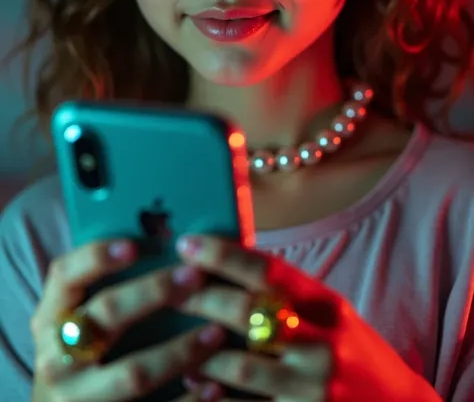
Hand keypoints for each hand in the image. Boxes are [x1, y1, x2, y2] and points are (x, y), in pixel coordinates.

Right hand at [31, 240, 224, 401]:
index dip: (97, 256)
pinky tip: (214, 386)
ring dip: (179, 350)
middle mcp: (56, 358)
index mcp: (49, 318)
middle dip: (154, 291)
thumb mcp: (80, 319)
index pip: (65, 275)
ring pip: (133, 372)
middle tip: (195, 275)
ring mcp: (77, 398)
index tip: (135, 243)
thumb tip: (166, 240)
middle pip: (106, 314)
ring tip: (216, 332)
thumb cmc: (81, 352)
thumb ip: (108, 286)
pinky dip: (187, 399)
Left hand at [176, 235, 441, 401]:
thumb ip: (290, 296)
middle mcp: (323, 344)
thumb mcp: (332, 315)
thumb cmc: (352, 352)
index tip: (187, 243)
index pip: (269, 271)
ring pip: (240, 366)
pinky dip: (214, 398)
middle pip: (248, 313)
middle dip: (201, 299)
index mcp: (328, 306)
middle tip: (168, 291)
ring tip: (174, 345)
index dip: (224, 255)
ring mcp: (314, 388)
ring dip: (200, 355)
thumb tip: (227, 265)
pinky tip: (196, 387)